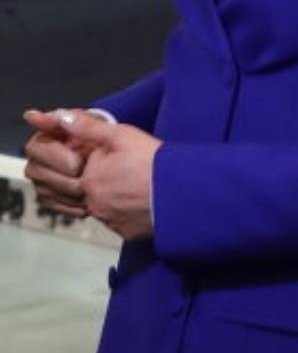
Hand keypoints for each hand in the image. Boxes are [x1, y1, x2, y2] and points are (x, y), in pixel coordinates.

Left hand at [23, 107, 161, 240]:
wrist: (180, 192)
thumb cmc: (151, 161)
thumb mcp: (120, 135)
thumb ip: (88, 128)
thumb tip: (62, 119)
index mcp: (88, 180)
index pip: (84, 169)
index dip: (102, 162)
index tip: (121, 158)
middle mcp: (94, 204)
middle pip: (95, 190)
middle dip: (108, 181)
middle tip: (132, 173)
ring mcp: (110, 221)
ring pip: (107, 207)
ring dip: (117, 198)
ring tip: (138, 187)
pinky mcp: (127, 234)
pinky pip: (122, 222)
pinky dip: (129, 214)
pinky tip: (143, 203)